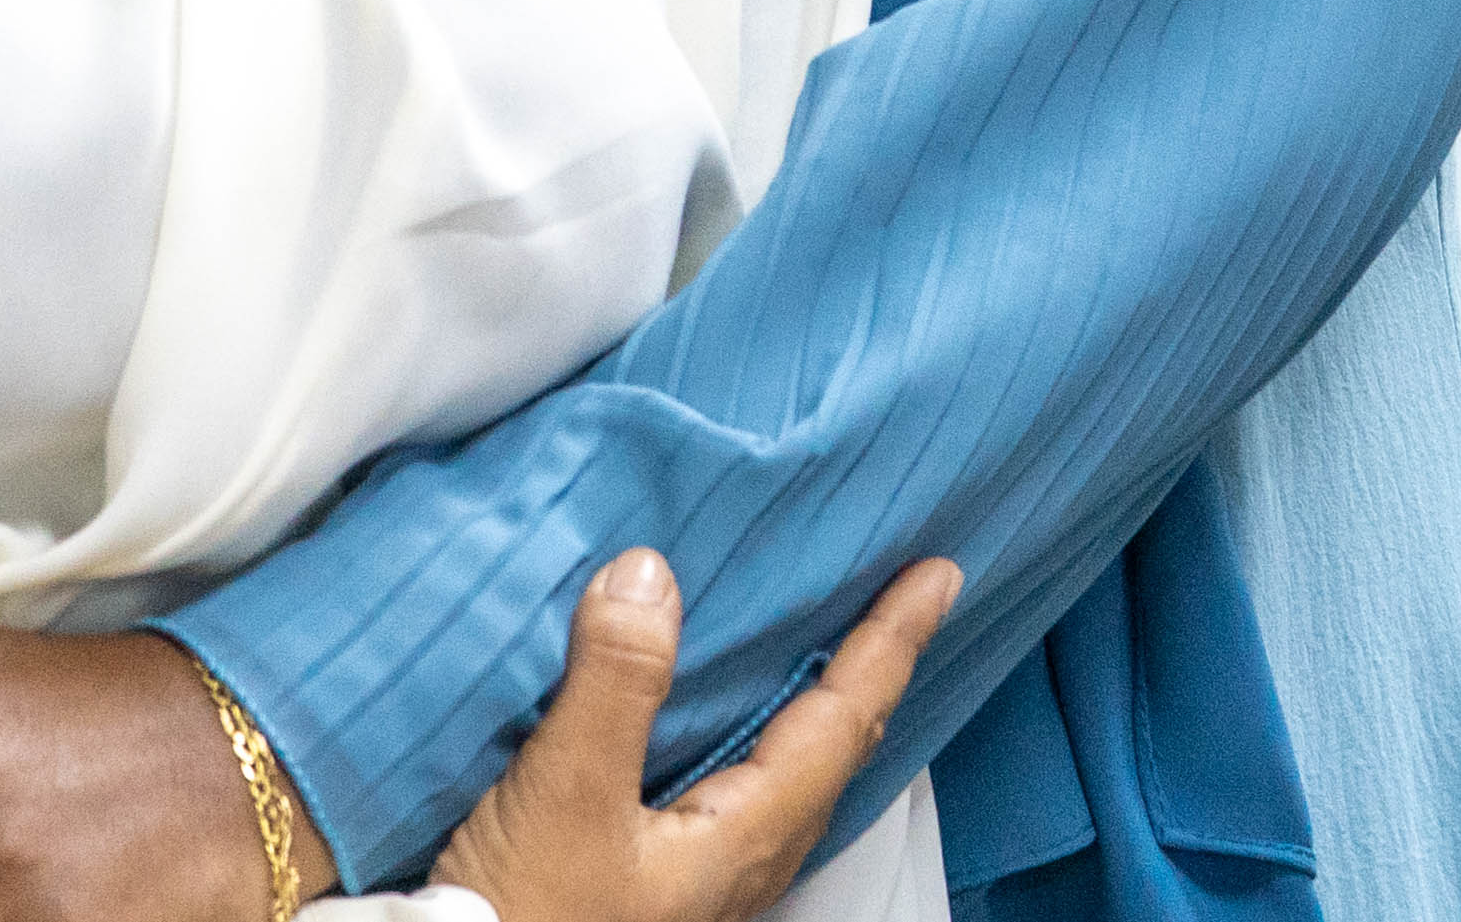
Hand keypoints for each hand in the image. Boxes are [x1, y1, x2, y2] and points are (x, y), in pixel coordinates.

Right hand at [430, 552, 960, 921]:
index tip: (937, 575)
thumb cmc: (524, 914)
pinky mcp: (657, 875)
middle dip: (872, 670)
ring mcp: (702, 875)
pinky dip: (756, 729)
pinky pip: (737, 783)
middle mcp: (741, 860)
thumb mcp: (564, 794)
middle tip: (906, 601)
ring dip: (817, 701)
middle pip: (832, 750)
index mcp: (743, 838)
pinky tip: (723, 713)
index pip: (841, 720)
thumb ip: (613, 684)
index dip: (890, 641)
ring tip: (831, 645)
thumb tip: (651, 573)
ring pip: (789, 772)